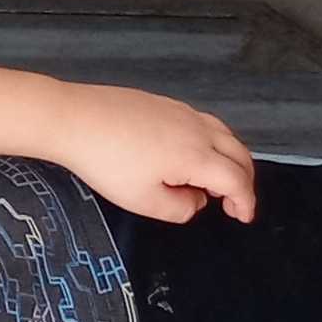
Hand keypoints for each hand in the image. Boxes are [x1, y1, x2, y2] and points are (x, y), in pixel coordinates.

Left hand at [39, 82, 255, 224]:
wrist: (74, 119)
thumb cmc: (106, 163)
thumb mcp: (144, 202)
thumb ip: (180, 209)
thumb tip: (197, 200)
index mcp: (197, 155)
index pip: (237, 180)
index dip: (246, 202)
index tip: (242, 217)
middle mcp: (197, 129)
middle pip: (239, 153)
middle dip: (244, 180)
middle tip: (233, 203)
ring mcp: (182, 112)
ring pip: (224, 134)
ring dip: (230, 159)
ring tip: (215, 181)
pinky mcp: (165, 103)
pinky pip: (204, 123)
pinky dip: (213, 143)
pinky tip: (191, 156)